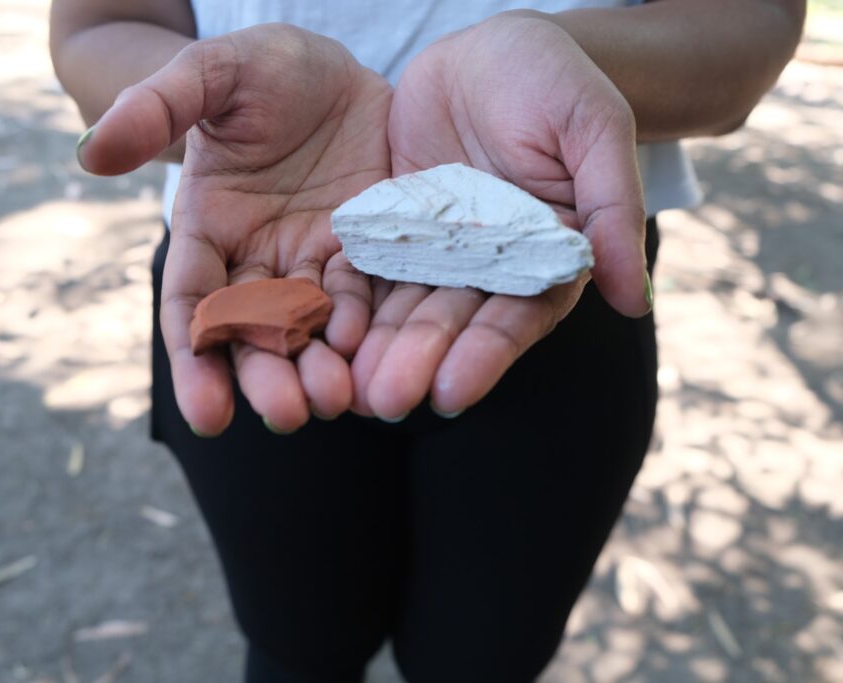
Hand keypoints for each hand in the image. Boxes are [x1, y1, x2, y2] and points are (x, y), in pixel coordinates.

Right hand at [78, 24, 391, 434]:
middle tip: (287, 414)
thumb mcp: (211, 73)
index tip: (207, 414)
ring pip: (310, 328)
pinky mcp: (363, 251)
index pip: (193, 304)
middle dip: (266, 377)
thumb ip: (154, 108)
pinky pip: (364, 298)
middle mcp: (257, 258)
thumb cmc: (263, 68)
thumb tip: (88, 153)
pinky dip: (366, 330)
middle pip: (253, 332)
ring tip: (334, 399)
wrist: (334, 68)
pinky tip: (375, 357)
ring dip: (319, 369)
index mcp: (208, 229)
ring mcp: (312, 260)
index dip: (196, 359)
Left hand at [351, 12, 648, 419]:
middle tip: (382, 401)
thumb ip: (612, 209)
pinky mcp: (390, 229)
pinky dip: (348, 301)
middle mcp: (486, 267)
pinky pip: (366, 268)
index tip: (451, 391)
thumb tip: (635, 298)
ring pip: (403, 307)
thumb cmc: (554, 83)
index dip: (485, 354)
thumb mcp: (593, 129)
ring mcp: (434, 251)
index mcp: (543, 257)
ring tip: (346, 387)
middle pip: (450, 323)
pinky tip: (321, 331)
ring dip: (377, 348)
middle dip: (417, 361)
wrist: (489, 53)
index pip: (517, 317)